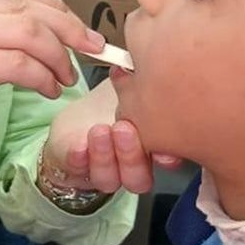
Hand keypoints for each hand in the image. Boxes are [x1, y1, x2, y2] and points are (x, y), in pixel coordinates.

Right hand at [0, 0, 104, 158]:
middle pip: (25, 4)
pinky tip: (45, 89)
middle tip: (89, 53)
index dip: (53, 6)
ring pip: (27, 31)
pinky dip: (40, 76)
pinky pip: (13, 65)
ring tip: (65, 77)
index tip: (76, 30)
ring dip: (58, 57)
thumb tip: (30, 22)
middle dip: (68, 29)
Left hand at [41, 80, 180, 195]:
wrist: (76, 122)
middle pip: (138, 178)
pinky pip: (78, 171)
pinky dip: (79, 159)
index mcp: (152, 152)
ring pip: (108, 179)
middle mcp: (131, 169)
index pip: (167, 162)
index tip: (165, 143)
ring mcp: (104, 172)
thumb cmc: (112, 105)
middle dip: (131, 154)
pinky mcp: (76, 169)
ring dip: (105, 156)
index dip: (169, 157)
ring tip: (99, 131)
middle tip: (124, 128)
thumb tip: (161, 65)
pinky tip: (80, 145)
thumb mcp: (133, 90)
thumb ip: (148, 87)